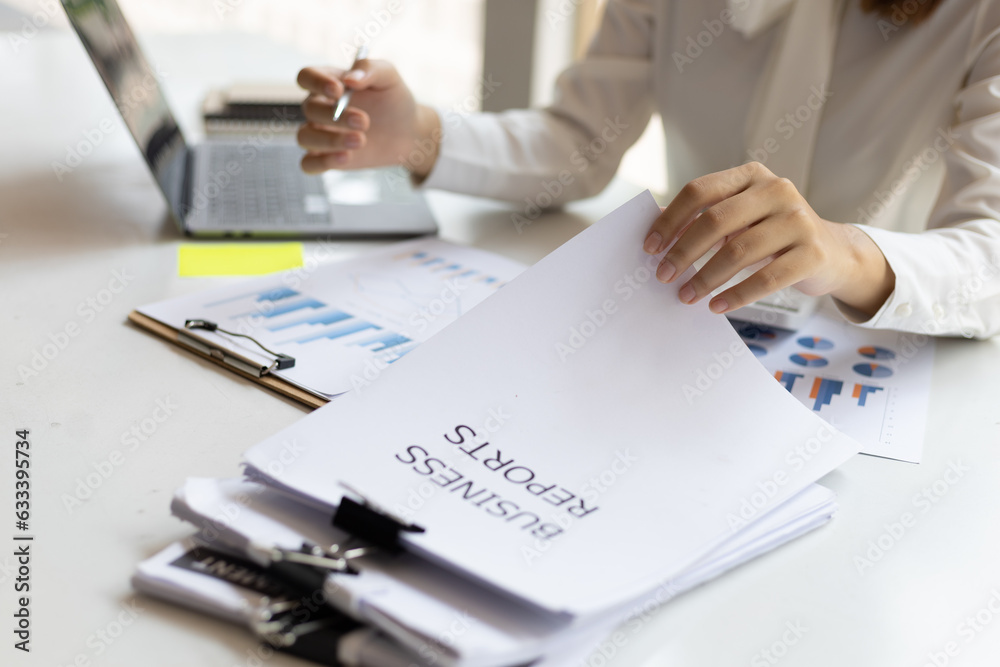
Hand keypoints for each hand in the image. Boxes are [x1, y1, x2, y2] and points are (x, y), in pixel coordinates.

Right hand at [296, 61, 440, 176]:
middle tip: (364, 121)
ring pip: (305, 137)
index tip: (338, 91)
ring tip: (361, 140)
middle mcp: (319, 108)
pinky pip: (309, 164)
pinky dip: (321, 163)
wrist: (407, 132)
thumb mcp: (388, 76)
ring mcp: (320, 134)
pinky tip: (346, 158)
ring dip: (329, 140)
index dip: (317, 82)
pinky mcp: (327, 158)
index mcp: (328, 82)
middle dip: (334, 116)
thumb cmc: (393, 99)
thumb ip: (370, 69)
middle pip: (309, 109)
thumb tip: (350, 79)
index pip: (306, 76)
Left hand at [642, 162, 894, 317]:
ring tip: (686, 296)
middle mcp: (777, 190)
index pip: (700, 191)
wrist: (833, 252)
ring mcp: (798, 220)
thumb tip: (656, 239)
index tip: (649, 247)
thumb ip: (704, 221)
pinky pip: (767, 278)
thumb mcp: (741, 219)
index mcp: (751, 176)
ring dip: (706, 278)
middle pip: (716, 220)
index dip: (670, 219)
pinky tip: (717, 306)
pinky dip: (737, 295)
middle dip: (683, 252)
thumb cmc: (772, 235)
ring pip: (739, 250)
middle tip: (663, 276)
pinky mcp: (812, 252)